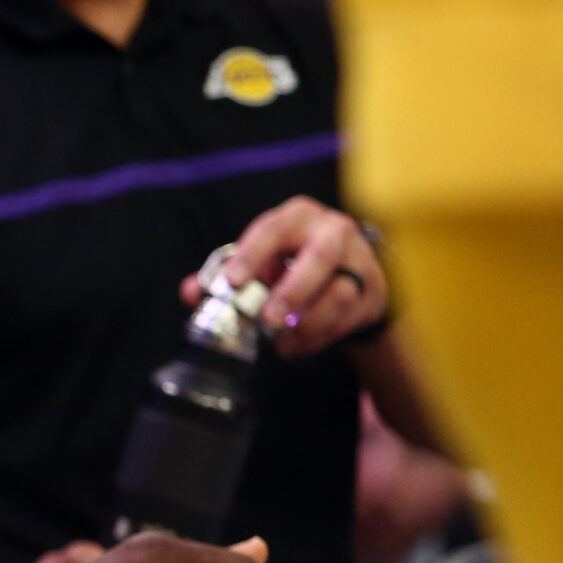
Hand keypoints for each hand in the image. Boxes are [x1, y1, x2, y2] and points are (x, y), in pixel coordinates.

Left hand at [180, 195, 384, 355]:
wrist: (347, 270)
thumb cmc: (291, 259)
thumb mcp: (259, 259)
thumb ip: (224, 275)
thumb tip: (189, 293)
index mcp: (296, 217)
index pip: (272, 229)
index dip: (251, 255)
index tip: (232, 283)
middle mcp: (332, 231)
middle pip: (318, 257)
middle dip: (291, 291)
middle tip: (267, 320)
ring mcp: (358, 259)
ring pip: (340, 292)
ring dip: (308, 323)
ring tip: (281, 342)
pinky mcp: (372, 290)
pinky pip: (348, 317)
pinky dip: (319, 337)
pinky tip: (297, 346)